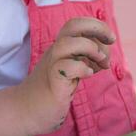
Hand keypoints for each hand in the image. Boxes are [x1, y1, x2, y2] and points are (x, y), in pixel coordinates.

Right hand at [23, 17, 113, 134]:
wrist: (25, 112)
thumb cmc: (52, 91)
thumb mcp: (72, 70)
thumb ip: (85, 59)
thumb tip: (106, 53)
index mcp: (61, 48)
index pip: (77, 24)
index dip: (97, 25)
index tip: (110, 39)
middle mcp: (56, 52)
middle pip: (73, 25)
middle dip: (97, 28)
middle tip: (111, 41)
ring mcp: (52, 66)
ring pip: (67, 43)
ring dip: (91, 48)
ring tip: (100, 64)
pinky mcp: (53, 83)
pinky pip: (66, 67)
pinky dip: (82, 68)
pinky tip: (87, 75)